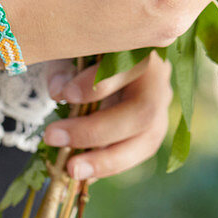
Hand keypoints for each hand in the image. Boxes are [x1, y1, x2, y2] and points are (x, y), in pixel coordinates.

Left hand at [41, 52, 171, 180]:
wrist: (107, 56)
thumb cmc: (89, 49)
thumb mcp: (73, 49)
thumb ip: (65, 67)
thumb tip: (59, 92)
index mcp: (142, 47)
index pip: (130, 67)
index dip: (98, 84)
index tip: (65, 95)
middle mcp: (160, 77)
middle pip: (142, 112)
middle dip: (96, 131)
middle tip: (54, 137)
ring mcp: (162, 105)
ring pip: (148, 140)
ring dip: (107, 160)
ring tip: (71, 170)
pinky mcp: (155, 127)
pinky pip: (138, 152)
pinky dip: (110, 164)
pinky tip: (83, 171)